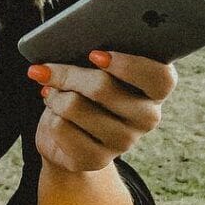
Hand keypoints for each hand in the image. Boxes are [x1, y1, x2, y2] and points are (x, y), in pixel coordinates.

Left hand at [27, 50, 177, 172]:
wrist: (69, 138)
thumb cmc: (84, 92)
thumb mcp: (92, 71)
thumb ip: (93, 57)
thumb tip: (66, 45)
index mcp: (155, 90)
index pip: (159, 77)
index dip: (127, 65)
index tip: (94, 55)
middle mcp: (147, 118)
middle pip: (102, 88)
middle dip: (67, 74)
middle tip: (45, 69)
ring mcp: (124, 142)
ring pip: (75, 106)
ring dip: (54, 96)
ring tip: (50, 93)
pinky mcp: (97, 159)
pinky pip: (61, 128)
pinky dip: (49, 117)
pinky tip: (54, 115)